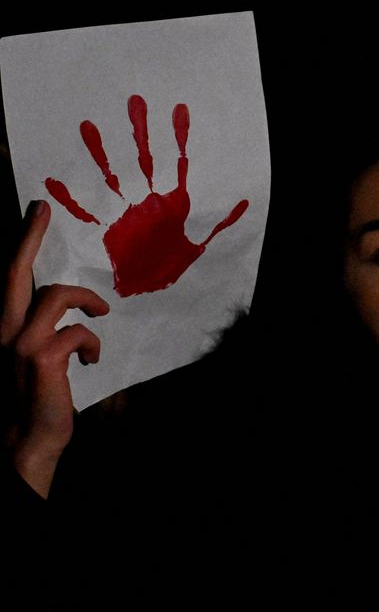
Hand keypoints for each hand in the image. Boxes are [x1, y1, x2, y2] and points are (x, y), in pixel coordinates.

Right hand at [0, 200, 109, 497]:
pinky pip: (80, 332)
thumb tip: (70, 304)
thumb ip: (45, 328)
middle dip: (31, 237)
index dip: (25, 242)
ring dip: (88, 303)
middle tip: (44, 208)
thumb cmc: (37, 397)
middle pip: (17, 273)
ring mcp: (21, 343)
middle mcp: (5, 330)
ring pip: (58, 296)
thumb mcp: (36, 355)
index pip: (10, 277)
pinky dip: (93, 343)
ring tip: (100, 316)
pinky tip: (90, 361)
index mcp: (4, 327)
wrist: (27, 438)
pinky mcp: (43, 358)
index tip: (38, 209)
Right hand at [45, 94, 248, 297]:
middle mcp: (144, 200)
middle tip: (135, 100)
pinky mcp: (102, 229)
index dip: (176, 138)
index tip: (177, 109)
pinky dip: (70, 198)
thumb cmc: (175, 261)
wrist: (148, 285)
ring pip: (111, 176)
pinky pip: (84, 211)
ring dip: (101, 153)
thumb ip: (221, 221)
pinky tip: (54, 179)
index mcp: (169, 201)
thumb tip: (244, 201)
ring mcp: (122, 211)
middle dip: (139, 132)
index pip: (174, 163)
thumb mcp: (202, 241)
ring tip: (88, 125)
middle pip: (142, 158)